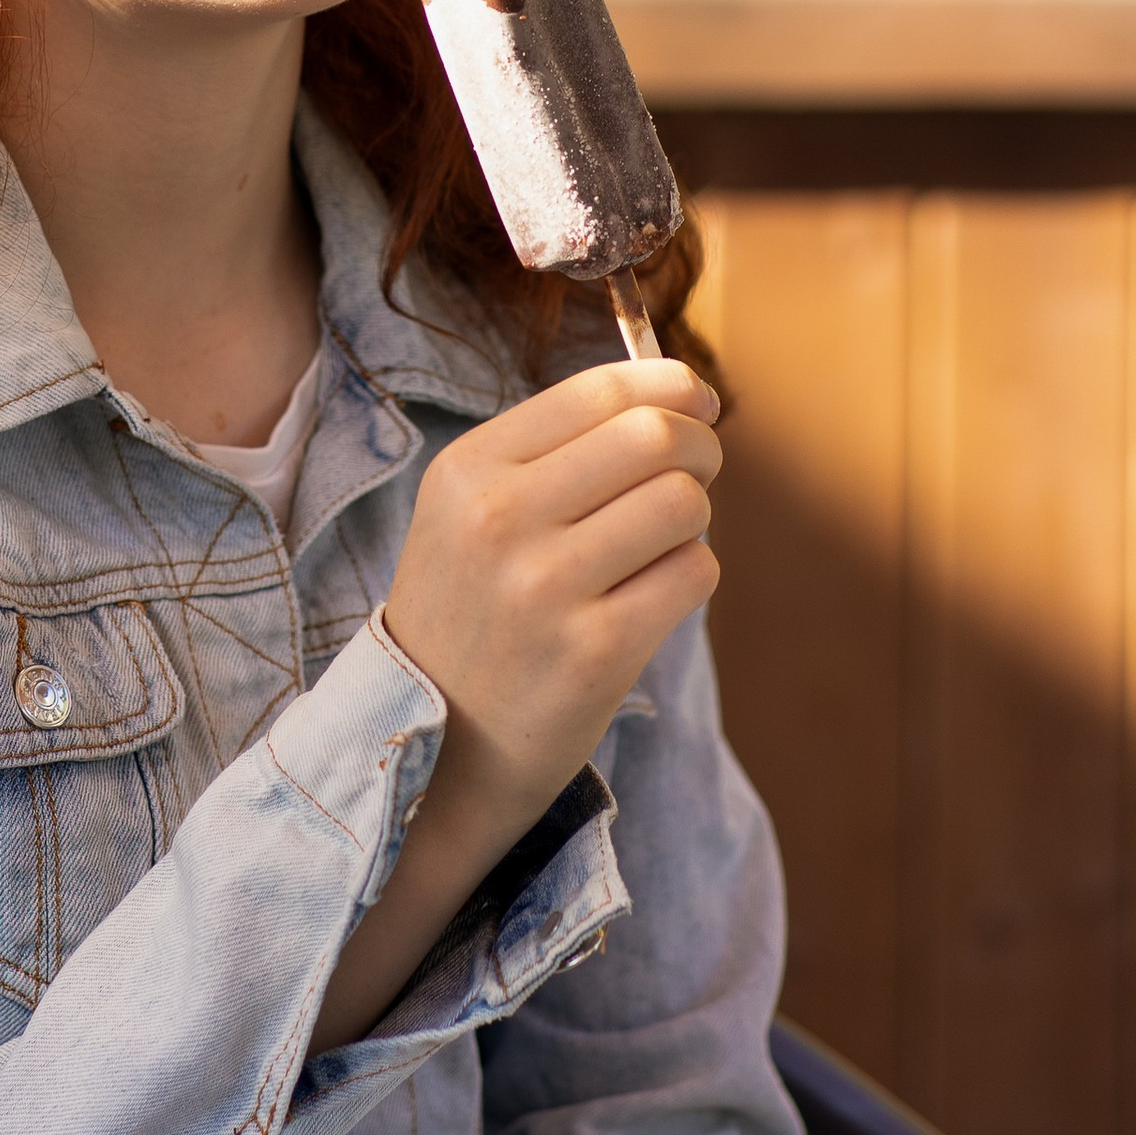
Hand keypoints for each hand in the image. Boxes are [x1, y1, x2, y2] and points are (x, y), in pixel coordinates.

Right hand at [384, 356, 720, 854]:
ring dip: (695, 517)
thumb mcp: (470, 513)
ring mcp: (545, 587)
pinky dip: (691, 576)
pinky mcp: (594, 652)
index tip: (698, 402)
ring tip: (662, 542)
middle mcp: (499, 519)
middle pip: (655, 436)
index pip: (599, 391)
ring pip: (684, 502)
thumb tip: (680, 391)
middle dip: (700, 445)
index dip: (672, 385)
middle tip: (699, 471)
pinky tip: (653, 595)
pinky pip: (694, 573)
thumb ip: (558, 448)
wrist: (434, 749)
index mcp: (467, 470)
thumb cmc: (474, 613)